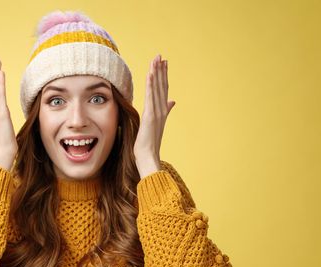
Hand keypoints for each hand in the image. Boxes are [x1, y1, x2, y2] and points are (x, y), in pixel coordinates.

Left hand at [133, 54, 175, 178]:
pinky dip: (151, 85)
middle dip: (161, 70)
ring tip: (156, 60)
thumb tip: (172, 102)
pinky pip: (151, 97)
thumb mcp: (156, 125)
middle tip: (160, 56)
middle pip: (161, 86)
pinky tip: (150, 74)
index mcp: (161, 111)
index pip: (163, 89)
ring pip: (157, 89)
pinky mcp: (151, 116)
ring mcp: (157, 112)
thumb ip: (164, 111)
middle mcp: (161, 110)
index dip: (163, 76)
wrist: (148, 156)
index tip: (163, 63)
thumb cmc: (149, 144)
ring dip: (156, 73)